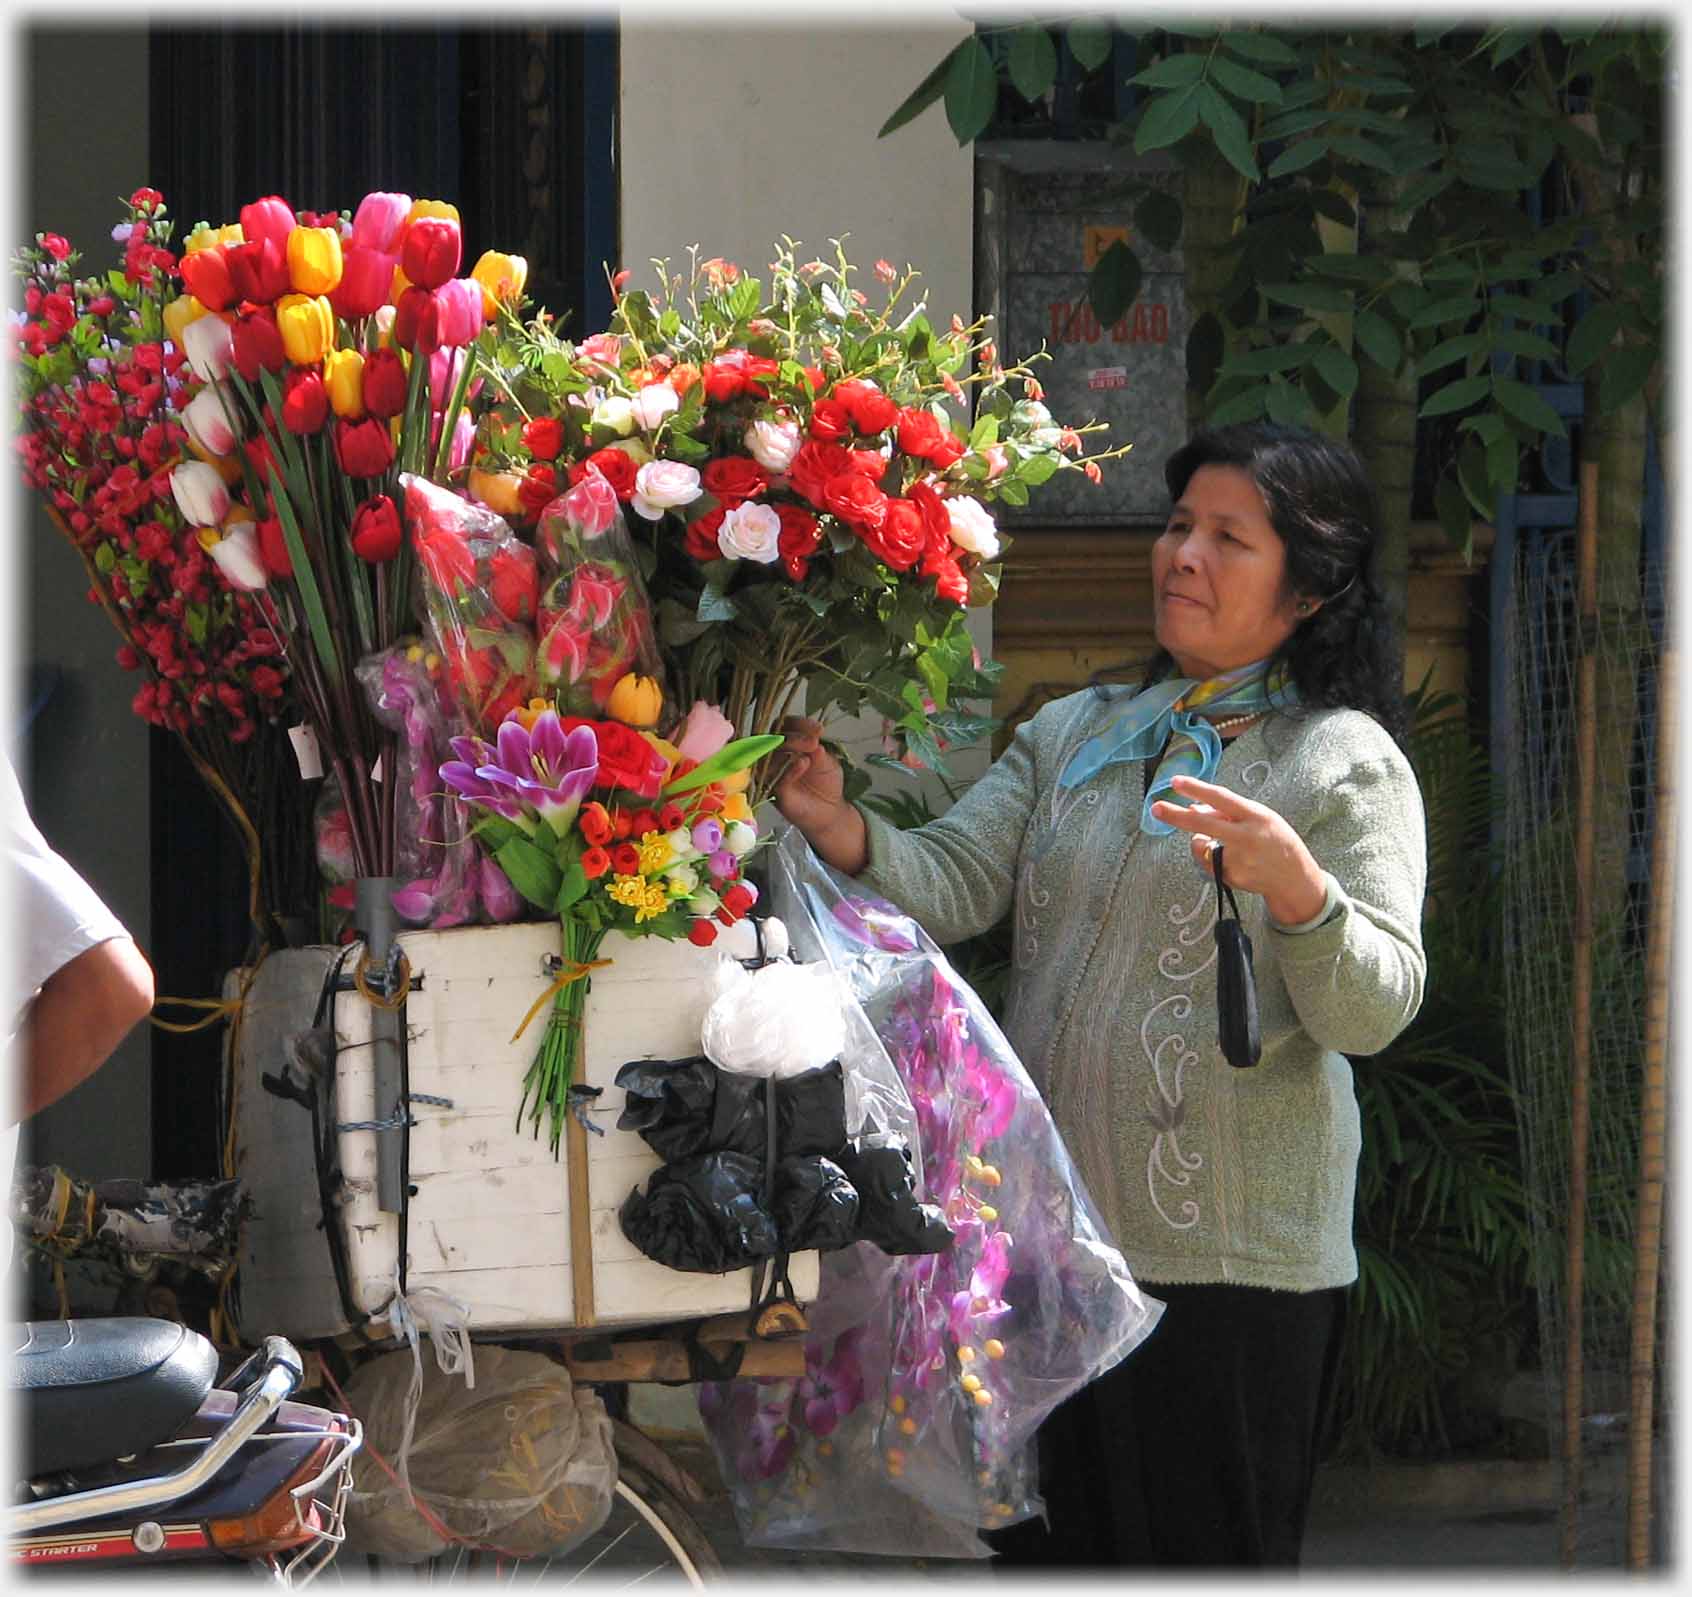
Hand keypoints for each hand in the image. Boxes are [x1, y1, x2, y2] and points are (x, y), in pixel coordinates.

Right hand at [773, 716, 867, 874]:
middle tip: (814, 740)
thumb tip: (813, 738)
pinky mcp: (772, 791)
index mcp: (786, 743)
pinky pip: (776, 778)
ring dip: (791, 748)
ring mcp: (770, 773)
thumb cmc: (825, 782)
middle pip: (774, 738)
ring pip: (771, 755)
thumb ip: (817, 750)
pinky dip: (789, 769)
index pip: (784, 726)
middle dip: (795, 736)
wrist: (830, 810)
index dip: (799, 724)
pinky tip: (803, 763)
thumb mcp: (827, 762)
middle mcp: (774, 755)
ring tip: (812, 748)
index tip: (818, 729)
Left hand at [1149, 775, 1326, 926]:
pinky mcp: (1231, 877)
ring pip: (1201, 845)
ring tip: (1228, 844)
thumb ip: (1227, 812)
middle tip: (1155, 807)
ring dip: (1202, 840)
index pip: (1222, 798)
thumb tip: (1192, 808)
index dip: (1197, 789)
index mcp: (1256, 816)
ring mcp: (1238, 860)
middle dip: (1175, 816)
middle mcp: (1246, 837)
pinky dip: (1211, 857)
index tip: (1176, 781)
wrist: (1293, 877)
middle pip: (1203, 825)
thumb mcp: (1259, 818)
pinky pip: (1207, 862)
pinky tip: (1233, 860)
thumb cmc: (1274, 840)